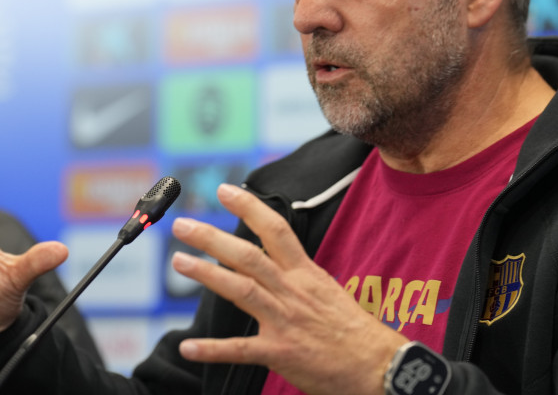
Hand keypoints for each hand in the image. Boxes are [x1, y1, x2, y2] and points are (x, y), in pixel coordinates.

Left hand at [170, 184, 407, 394]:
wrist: (378, 366)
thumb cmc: (353, 328)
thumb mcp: (327, 289)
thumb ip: (297, 274)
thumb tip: (274, 259)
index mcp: (305, 273)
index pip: (275, 229)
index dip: (249, 207)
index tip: (224, 191)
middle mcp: (292, 291)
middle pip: (248, 256)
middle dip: (212, 238)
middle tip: (182, 225)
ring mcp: (285, 321)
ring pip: (241, 290)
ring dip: (207, 275)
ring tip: (179, 261)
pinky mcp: (281, 353)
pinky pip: (241, 349)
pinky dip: (213, 349)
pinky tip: (188, 347)